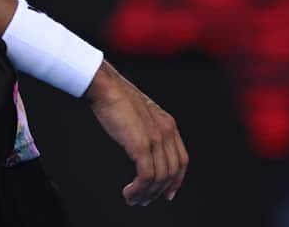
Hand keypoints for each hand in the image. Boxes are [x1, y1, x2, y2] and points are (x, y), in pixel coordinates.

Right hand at [85, 60, 188, 205]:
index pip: (182, 160)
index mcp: (168, 124)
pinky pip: (146, 176)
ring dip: (147, 194)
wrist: (106, 87)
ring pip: (160, 178)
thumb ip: (147, 130)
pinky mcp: (141, 144)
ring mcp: (156, 138)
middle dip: (160, 192)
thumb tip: (142, 150)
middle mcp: (167, 131)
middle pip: (172, 172)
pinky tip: (128, 192)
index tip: (167, 194)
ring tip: (133, 200)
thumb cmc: (117, 99)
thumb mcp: (141, 115)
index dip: (176, 180)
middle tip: (144, 201)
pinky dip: (139, 189)